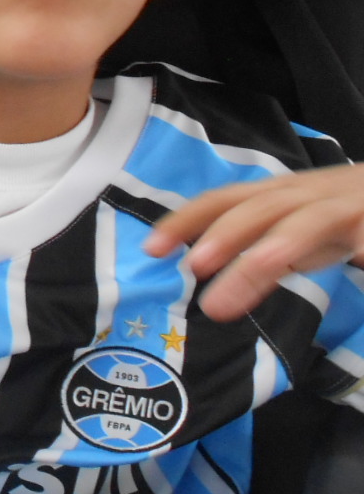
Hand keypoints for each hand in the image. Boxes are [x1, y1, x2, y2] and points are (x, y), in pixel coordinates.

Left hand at [143, 163, 363, 320]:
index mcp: (279, 197)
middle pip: (262, 208)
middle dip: (228, 234)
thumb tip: (214, 297)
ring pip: (311, 221)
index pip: (223, 201)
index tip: (151, 249)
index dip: (186, 221)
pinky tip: (362, 257)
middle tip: (197, 266)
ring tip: (263, 264)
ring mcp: (347, 205)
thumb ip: (261, 263)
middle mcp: (307, 195)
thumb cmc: (344, 215)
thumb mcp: (297, 236)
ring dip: (283, 241)